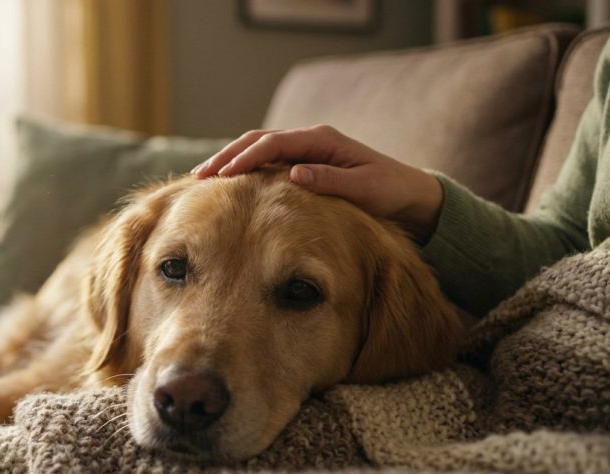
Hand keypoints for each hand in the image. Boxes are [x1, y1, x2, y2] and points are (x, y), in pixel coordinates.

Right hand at [192, 125, 444, 242]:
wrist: (410, 197)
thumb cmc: (390, 193)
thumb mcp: (364, 189)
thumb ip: (330, 180)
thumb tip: (293, 174)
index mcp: (322, 141)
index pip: (273, 143)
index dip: (245, 158)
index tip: (223, 176)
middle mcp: (310, 141)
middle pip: (258, 141)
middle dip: (226, 156)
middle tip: (198, 175)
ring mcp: (305, 152)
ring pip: (258, 150)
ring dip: (231, 162)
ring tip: (202, 178)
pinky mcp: (303, 166)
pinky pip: (267, 163)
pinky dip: (244, 170)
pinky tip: (227, 184)